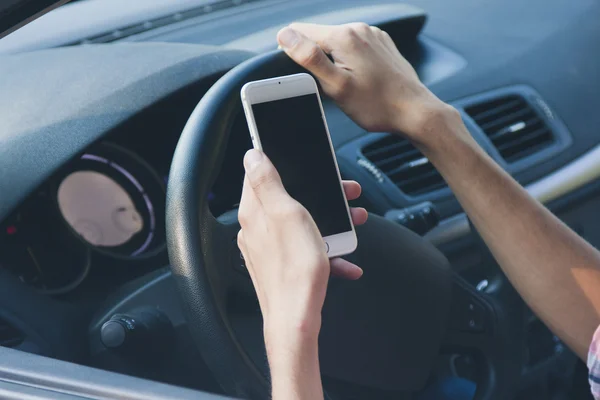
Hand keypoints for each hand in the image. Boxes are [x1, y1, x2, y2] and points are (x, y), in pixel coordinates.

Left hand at [237, 149, 366, 339]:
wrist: (296, 319)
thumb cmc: (294, 270)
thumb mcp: (287, 214)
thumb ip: (268, 182)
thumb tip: (252, 155)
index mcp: (255, 211)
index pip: (258, 173)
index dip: (280, 161)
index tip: (301, 160)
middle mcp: (257, 229)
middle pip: (286, 198)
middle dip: (317, 193)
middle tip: (342, 193)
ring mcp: (269, 249)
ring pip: (300, 223)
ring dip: (327, 220)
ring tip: (351, 223)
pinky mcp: (282, 265)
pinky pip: (306, 250)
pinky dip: (326, 251)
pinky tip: (343, 259)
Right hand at [277, 22, 458, 145]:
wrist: (414, 111)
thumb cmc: (376, 105)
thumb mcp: (336, 86)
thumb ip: (309, 58)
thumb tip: (285, 35)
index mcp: (344, 37)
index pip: (300, 31)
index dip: (292, 51)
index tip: (303, 73)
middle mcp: (359, 29)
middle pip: (320, 36)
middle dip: (316, 58)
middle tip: (330, 85)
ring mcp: (372, 35)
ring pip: (337, 42)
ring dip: (334, 60)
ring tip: (348, 84)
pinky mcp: (380, 44)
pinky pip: (355, 47)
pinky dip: (350, 61)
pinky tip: (360, 80)